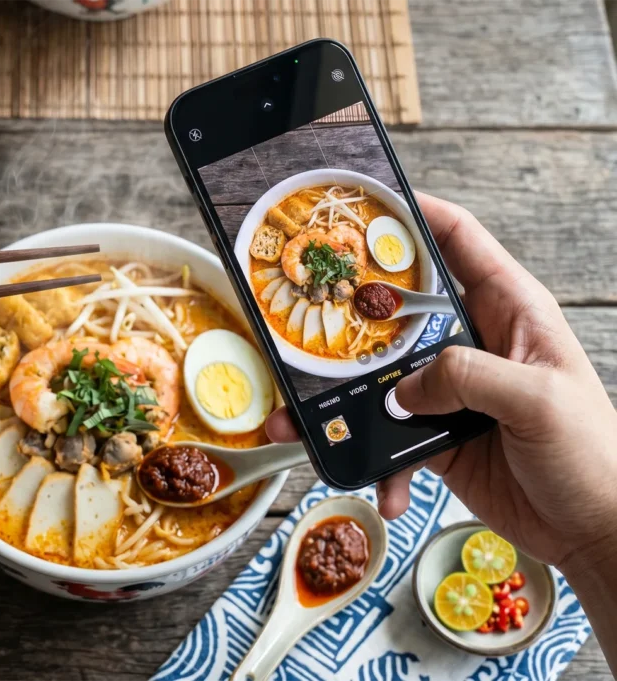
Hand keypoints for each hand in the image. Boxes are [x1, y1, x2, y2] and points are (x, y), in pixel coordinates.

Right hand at [265, 193, 616, 571]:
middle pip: (401, 309)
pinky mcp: (437, 434)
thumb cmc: (594, 456)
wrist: (595, 530)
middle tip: (308, 317)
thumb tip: (404, 385)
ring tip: (305, 420)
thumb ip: (469, 376)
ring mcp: (452, 390)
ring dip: (344, 402)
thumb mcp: (538, 400)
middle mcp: (476, 342)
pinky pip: (389, 438)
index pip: (460, 241)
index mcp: (511, 311)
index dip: (414, 216)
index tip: (364, 209)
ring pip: (381, 378)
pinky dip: (379, 462)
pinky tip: (385, 485)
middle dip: (352, 316)